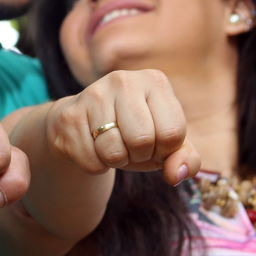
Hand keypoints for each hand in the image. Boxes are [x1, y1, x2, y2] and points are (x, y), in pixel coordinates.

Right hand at [45, 69, 200, 185]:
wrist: (83, 125)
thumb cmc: (133, 132)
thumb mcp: (166, 143)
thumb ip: (186, 158)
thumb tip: (177, 174)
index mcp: (155, 81)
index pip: (173, 132)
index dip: (165, 150)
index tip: (155, 143)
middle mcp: (124, 80)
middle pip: (142, 141)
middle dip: (139, 156)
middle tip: (131, 146)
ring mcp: (93, 94)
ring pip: (114, 153)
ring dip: (116, 162)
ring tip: (112, 145)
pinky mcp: (69, 116)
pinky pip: (91, 161)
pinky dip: (96, 166)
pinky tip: (92, 147)